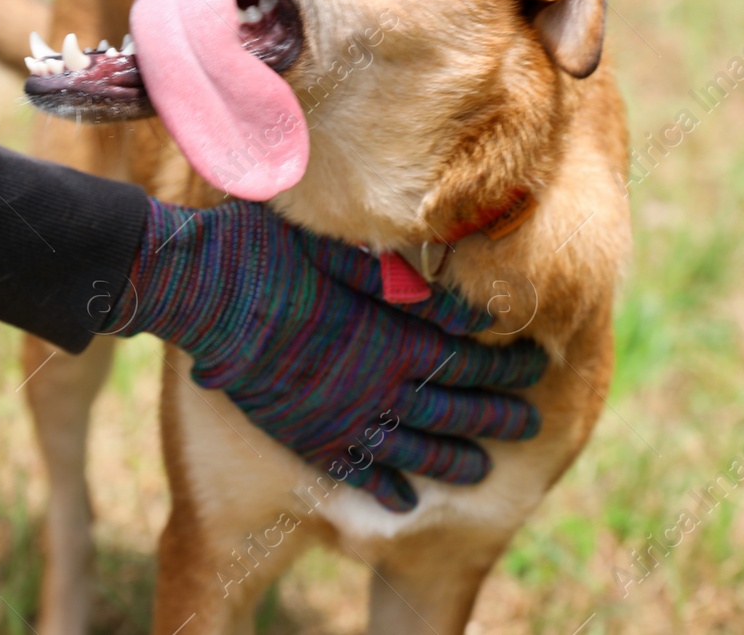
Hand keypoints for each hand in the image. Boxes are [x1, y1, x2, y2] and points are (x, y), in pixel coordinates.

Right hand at [106, 199, 547, 511]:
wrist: (206, 291)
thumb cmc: (270, 249)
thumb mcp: (345, 242)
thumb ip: (397, 267)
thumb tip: (447, 274)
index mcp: (396, 333)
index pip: (470, 355)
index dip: (507, 361)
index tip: (537, 361)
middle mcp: (382, 385)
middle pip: (456, 408)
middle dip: (498, 413)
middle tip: (530, 420)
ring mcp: (345, 417)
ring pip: (416, 449)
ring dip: (455, 459)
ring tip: (482, 468)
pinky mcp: (308, 437)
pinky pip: (358, 473)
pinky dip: (387, 488)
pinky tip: (408, 501)